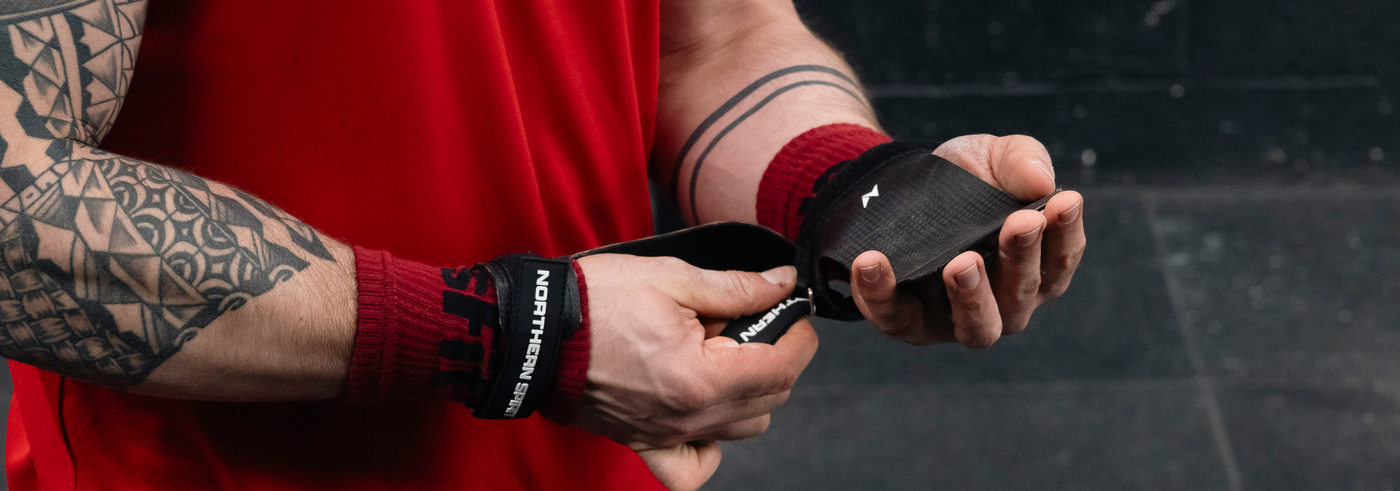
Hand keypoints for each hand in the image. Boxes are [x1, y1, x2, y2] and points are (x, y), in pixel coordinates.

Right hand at [574, 254, 818, 490]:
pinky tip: (705, 411)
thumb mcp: (674, 278)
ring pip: (742, 429)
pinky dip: (709, 447)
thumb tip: (783, 283)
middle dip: (776, 356)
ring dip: (750, 394)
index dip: (800, 334)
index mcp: (701, 377)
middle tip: (751, 320)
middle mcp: (687, 417)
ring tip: (721, 354)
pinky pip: (691, 467)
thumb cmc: (595, 301)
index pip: (782, 366)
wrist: (532, 329)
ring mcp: (665, 435)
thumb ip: (738, 288)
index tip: (793, 309)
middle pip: (769, 399)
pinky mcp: (642, 442)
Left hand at [850, 134, 1085, 347]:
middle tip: (1020, 222)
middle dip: (1022, 258)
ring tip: (961, 264)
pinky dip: (882, 293)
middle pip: (1021, 295)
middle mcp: (1003, 303)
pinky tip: (872, 261)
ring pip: (975, 328)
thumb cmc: (964, 180)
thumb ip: (1023, 160)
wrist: (899, 187)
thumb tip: (1043, 180)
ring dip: (971, 298)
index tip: (1065, 201)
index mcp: (1035, 267)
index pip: (1060, 260)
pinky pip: (895, 317)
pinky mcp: (906, 322)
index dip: (1066, 233)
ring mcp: (955, 319)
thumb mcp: (993, 156)